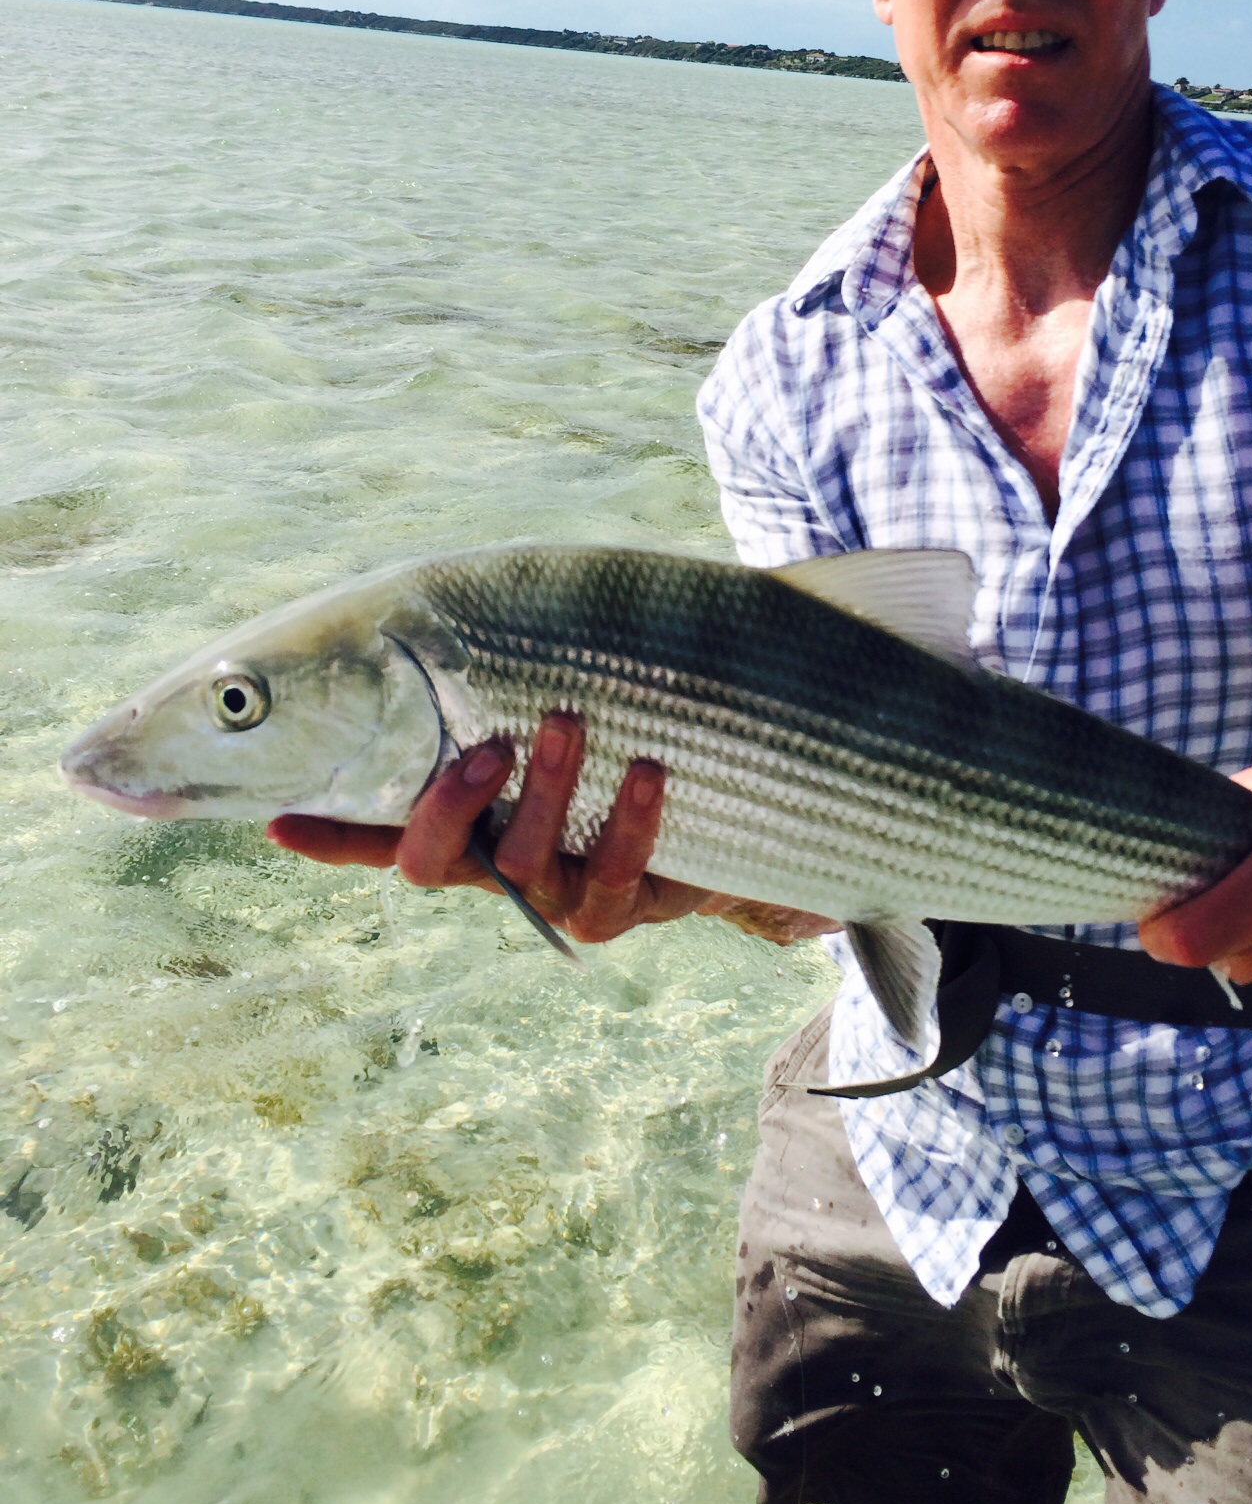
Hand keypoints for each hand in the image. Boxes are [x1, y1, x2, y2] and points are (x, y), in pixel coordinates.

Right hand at [267, 713, 836, 946]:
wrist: (722, 786)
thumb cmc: (616, 716)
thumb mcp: (549, 683)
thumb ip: (488, 659)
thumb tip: (433, 598)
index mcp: (461, 815)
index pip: (374, 831)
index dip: (326, 835)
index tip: (277, 819)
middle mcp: (492, 861)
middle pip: (431, 862)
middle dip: (448, 806)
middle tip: (487, 744)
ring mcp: (554, 890)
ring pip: (523, 863)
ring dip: (546, 789)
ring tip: (567, 720)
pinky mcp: (621, 905)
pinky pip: (614, 875)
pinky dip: (629, 821)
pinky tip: (646, 770)